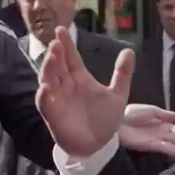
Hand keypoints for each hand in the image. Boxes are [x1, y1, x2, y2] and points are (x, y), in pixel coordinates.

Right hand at [36, 27, 133, 156]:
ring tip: (51, 57)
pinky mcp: (53, 115)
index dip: (66, 44)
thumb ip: (122, 74)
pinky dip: (44, 96)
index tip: (61, 29)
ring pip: (49, 80)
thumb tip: (129, 50)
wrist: (98, 145)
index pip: (71, 57)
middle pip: (58, 65)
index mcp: (80, 78)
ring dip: (48, 69)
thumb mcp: (118, 95)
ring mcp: (58, 99)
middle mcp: (66, 85)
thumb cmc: (104, 119)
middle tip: (56, 42)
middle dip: (56, 54)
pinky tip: (45, 88)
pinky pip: (45, 104)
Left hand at [120, 104, 174, 157]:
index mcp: (164, 124)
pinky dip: (172, 150)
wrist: (117, 119)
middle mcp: (163, 134)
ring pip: (174, 145)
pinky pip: (164, 148)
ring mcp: (157, 140)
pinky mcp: (150, 145)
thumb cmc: (133, 113)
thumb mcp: (153, 111)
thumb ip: (168, 115)